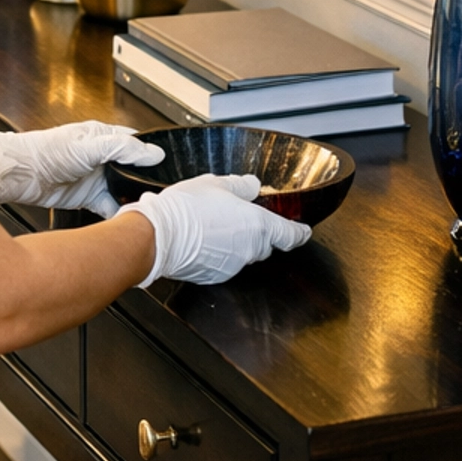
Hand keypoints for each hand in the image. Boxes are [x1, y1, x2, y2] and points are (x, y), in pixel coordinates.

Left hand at [0, 121, 165, 215]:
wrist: (20, 174)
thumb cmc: (47, 151)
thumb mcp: (89, 147)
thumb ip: (121, 149)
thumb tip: (153, 153)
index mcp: (103, 137)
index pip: (135, 144)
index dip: (151, 154)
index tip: (167, 166)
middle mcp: (101, 157)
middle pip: (132, 170)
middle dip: (145, 180)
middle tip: (160, 192)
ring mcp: (94, 178)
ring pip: (122, 190)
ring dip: (132, 199)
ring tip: (146, 207)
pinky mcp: (86, 197)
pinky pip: (109, 207)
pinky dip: (118, 214)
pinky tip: (125, 218)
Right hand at [129, 173, 309, 285]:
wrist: (158, 237)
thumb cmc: (186, 209)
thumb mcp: (215, 184)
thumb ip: (240, 186)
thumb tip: (252, 186)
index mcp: (258, 225)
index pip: (291, 234)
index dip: (299, 232)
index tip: (303, 230)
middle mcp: (250, 249)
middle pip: (266, 244)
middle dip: (259, 233)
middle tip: (241, 217)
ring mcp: (233, 266)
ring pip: (244, 254)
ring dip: (236, 243)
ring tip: (214, 224)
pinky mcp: (215, 276)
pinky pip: (225, 263)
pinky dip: (219, 253)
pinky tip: (203, 239)